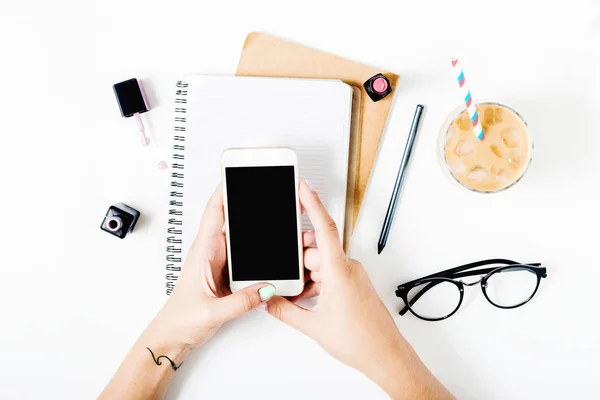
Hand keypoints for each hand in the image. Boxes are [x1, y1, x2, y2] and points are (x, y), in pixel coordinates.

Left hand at [148, 185, 275, 349]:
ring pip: (241, 237)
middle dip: (247, 204)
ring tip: (274, 217)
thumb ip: (241, 301)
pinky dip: (257, 248)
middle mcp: (211, 253)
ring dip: (254, 228)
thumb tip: (267, 287)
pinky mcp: (226, 274)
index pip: (215, 213)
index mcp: (203, 252)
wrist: (173, 336)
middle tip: (266, 190)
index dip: (226, 191)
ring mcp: (219, 262)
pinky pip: (245, 255)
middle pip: (232, 220)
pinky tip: (270, 248)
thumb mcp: (212, 312)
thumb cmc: (181, 320)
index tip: (238, 174)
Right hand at [267, 181, 453, 399]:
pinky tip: (309, 300)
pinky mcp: (355, 284)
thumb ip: (285, 310)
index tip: (303, 187)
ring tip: (298, 297)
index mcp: (339, 271)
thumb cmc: (361, 340)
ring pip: (322, 264)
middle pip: (315, 251)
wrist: (386, 356)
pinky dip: (317, 283)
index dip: (312, 204)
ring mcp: (353, 276)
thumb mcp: (313, 325)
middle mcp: (348, 268)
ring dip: (307, 276)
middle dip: (298, 262)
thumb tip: (268, 301)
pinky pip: (331, 274)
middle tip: (285, 278)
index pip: (324, 228)